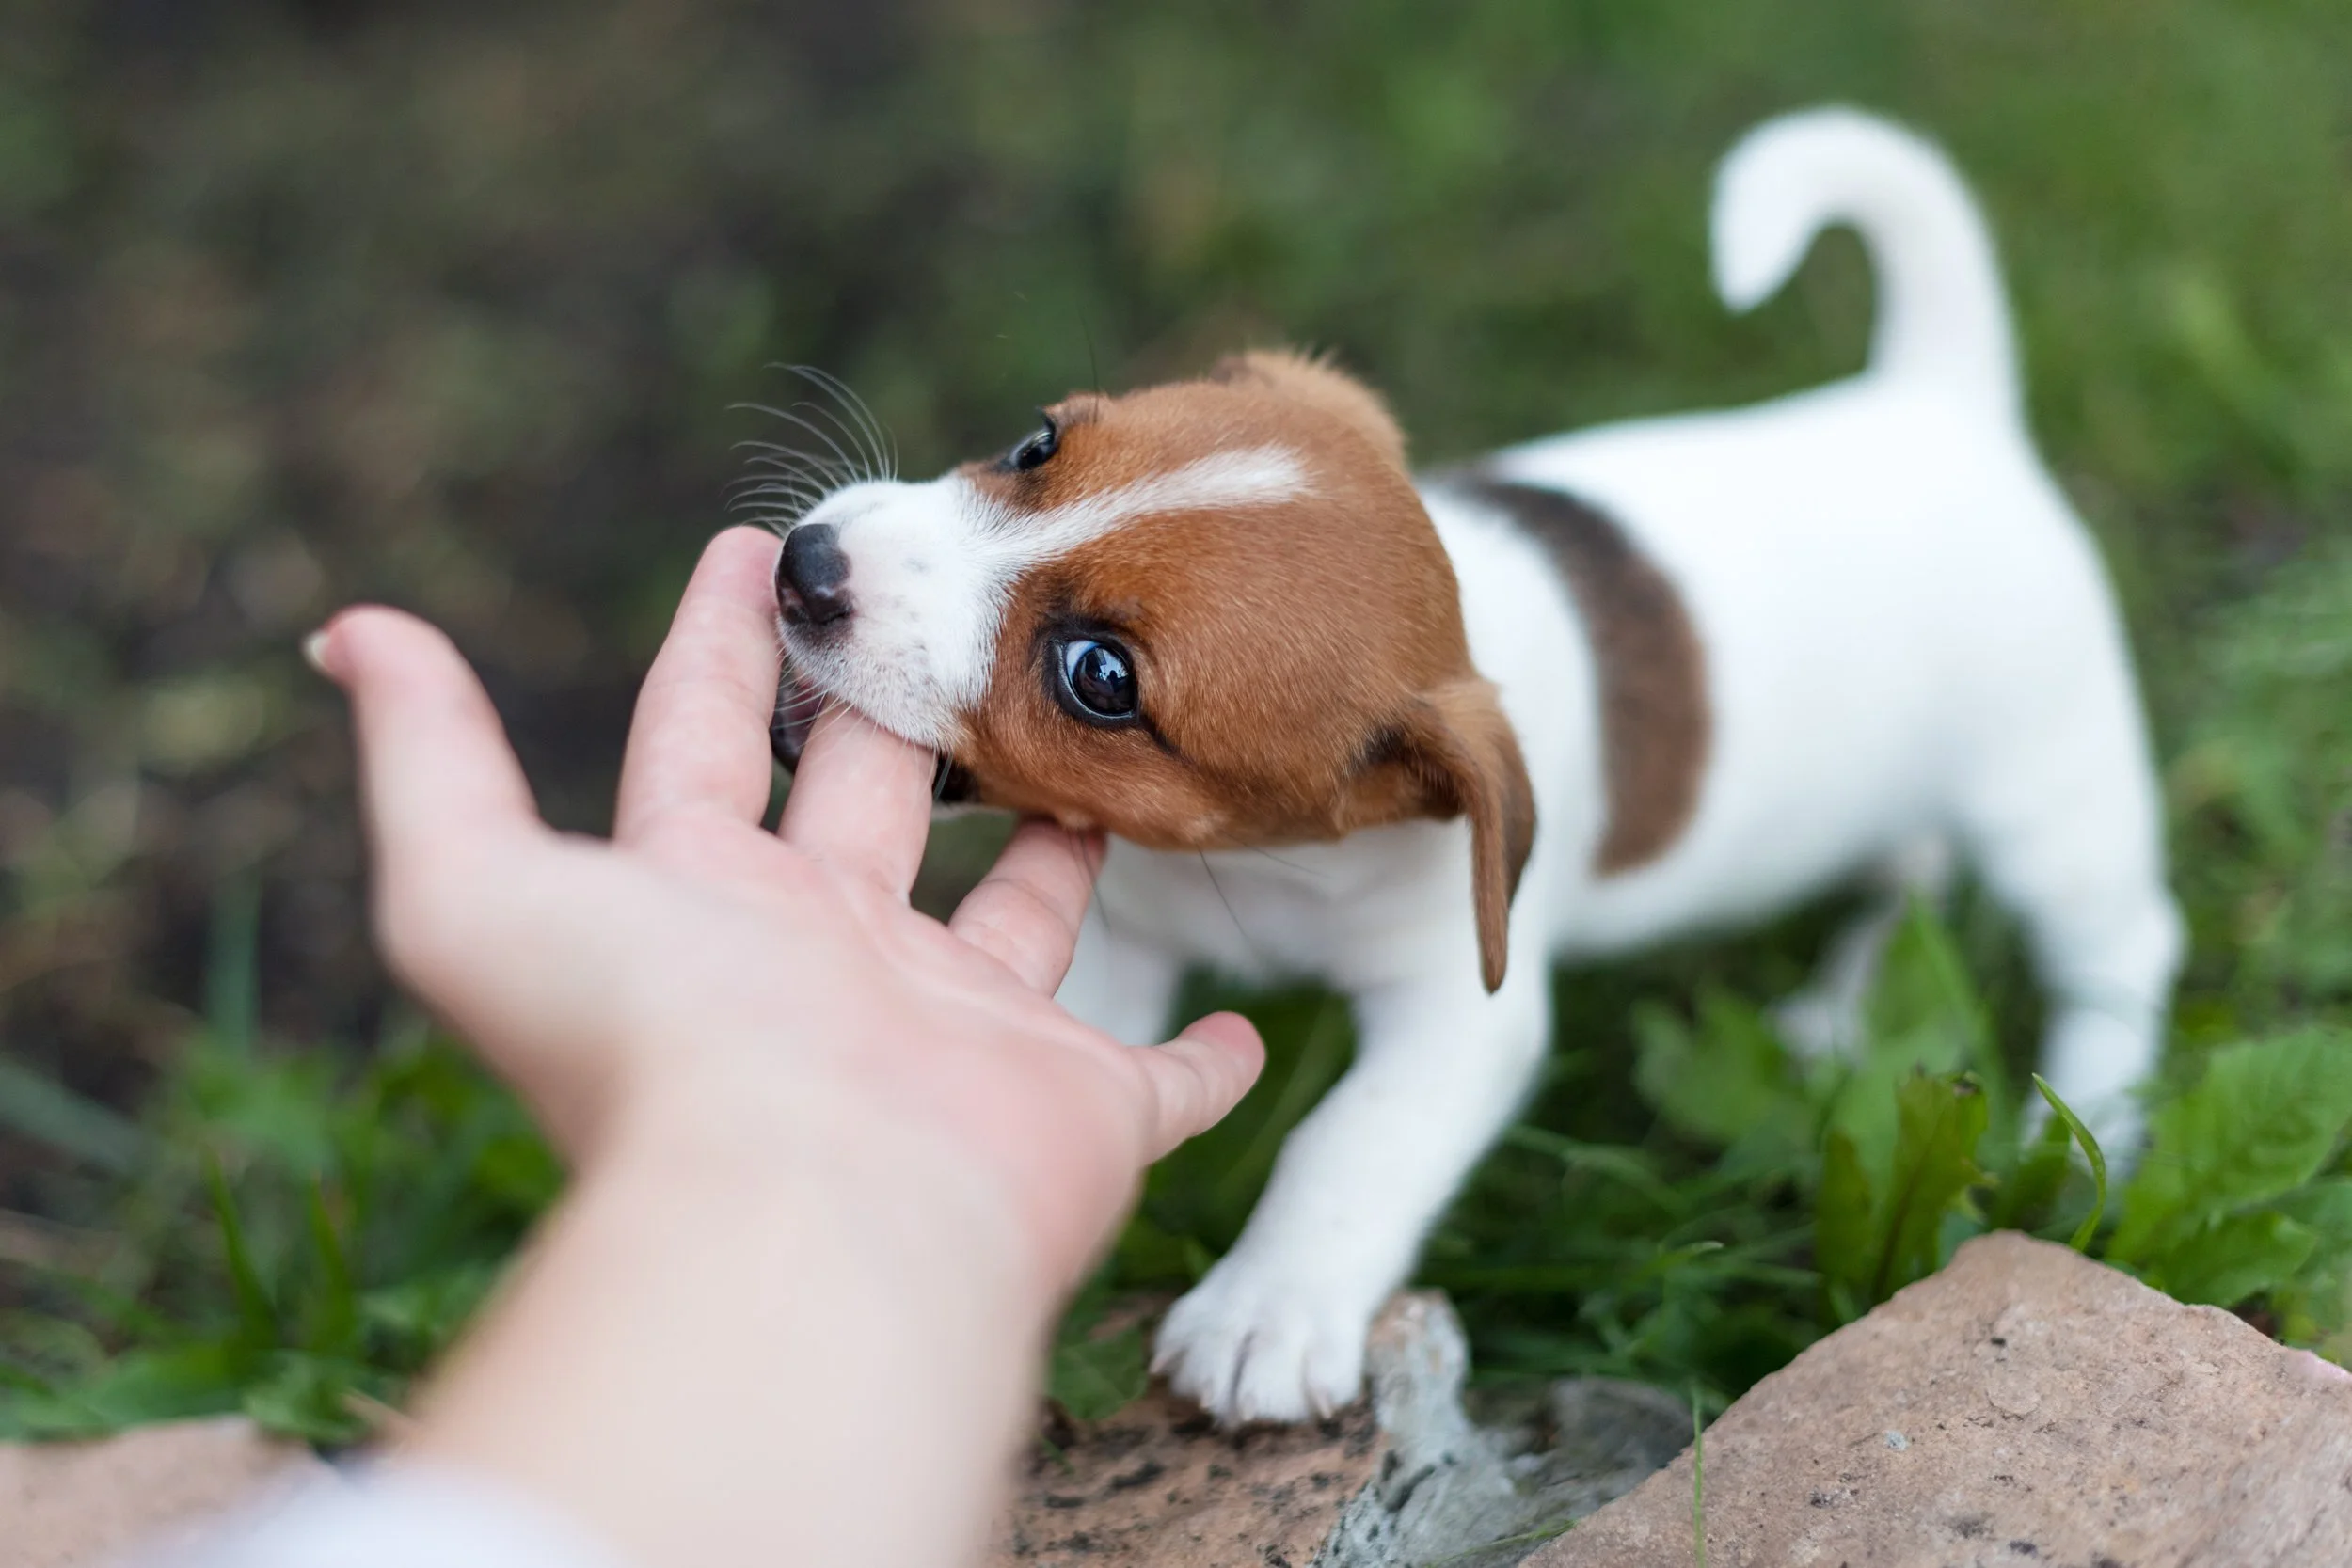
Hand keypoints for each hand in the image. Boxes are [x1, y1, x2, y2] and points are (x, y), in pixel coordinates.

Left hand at [307, 524, 1262, 1292]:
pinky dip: (1208, 1064)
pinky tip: (1246, 1028)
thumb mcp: (482, 889)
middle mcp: (834, 967)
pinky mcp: (1080, 1113)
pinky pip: (1164, 1083)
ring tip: (1072, 754)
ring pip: (1020, 921)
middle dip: (892, 705)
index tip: (756, 549)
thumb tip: (345, 629)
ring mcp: (962, 1042)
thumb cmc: (657, 1060)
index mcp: (710, 908)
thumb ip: (426, 757)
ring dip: (1047, 848)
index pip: (707, 741)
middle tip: (937, 605)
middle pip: (869, 807)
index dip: (719, 642)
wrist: (812, 1233)